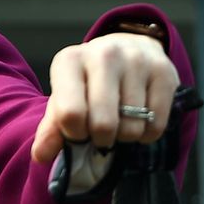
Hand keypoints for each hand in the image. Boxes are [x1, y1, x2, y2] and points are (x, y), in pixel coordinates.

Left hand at [30, 33, 177, 162]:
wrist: (128, 48)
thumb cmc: (89, 82)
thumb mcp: (64, 99)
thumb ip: (51, 128)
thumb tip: (40, 155)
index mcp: (70, 61)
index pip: (70, 114)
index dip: (74, 134)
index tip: (78, 131)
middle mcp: (103, 55)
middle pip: (103, 124)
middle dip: (101, 139)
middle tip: (101, 131)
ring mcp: (136, 60)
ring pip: (132, 127)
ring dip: (125, 136)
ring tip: (120, 122)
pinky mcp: (163, 71)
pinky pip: (156, 124)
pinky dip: (147, 134)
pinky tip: (140, 120)